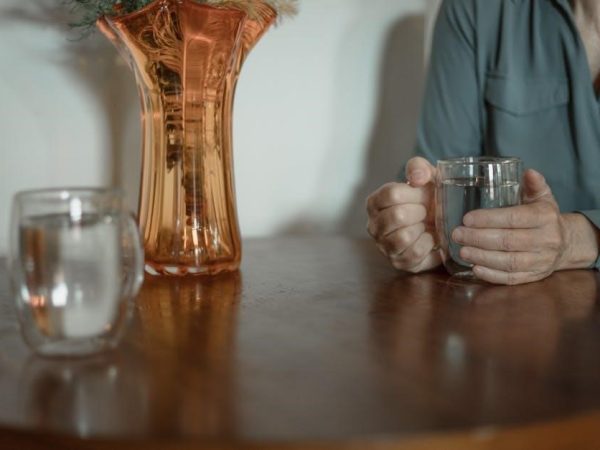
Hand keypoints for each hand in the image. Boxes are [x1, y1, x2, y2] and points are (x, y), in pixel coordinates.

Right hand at [366, 157, 441, 272]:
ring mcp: (384, 246)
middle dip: (419, 212)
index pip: (391, 194)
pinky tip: (429, 237)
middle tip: (426, 211)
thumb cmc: (426, 198)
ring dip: (422, 228)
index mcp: (375, 202)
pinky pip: (415, 253)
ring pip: (403, 237)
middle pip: (397, 216)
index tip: (422, 195)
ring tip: (425, 225)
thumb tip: (417, 178)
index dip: (414, 194)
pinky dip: (428, 244)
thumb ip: (419, 168)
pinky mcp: (398, 262)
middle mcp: (373, 226)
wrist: (437, 222)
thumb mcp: (424, 177)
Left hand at [452, 169, 599, 284]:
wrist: (566, 243)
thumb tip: (528, 172)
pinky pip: (512, 279)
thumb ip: (533, 185)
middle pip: (508, 241)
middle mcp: (546, 240)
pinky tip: (475, 268)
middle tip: (457, 234)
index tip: (466, 219)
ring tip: (462, 251)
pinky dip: (492, 275)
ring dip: (482, 257)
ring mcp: (541, 261)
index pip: (514, 218)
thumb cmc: (544, 216)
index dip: (488, 219)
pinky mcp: (535, 276)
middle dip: (478, 238)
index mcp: (545, 217)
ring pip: (509, 262)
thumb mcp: (542, 197)